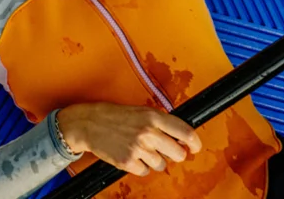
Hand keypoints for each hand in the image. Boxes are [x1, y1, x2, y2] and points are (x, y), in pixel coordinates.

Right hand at [55, 103, 201, 176]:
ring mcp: (138, 148)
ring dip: (154, 160)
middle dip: (174, 154)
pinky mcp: (128, 162)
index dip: (195, 143)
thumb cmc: (114, 116)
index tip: (195, 147)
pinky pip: (146, 171)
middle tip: (165, 149)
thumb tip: (182, 137)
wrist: (89, 123)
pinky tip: (132, 155)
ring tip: (141, 149)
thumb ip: (161, 122)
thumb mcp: (141, 111)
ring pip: (162, 164)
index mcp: (153, 117)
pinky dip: (140, 166)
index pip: (185, 132)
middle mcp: (148, 132)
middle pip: (178, 154)